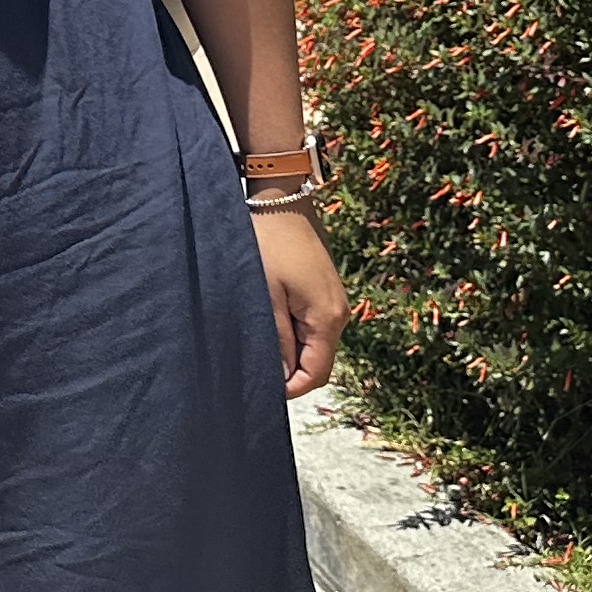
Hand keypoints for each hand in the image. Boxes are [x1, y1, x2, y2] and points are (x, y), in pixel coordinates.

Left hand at [255, 208, 346, 396]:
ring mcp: (333, 301)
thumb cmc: (268, 244)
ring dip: (290, 350)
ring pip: (314, 343)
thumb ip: (276, 338)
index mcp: (327, 318)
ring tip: (257, 344)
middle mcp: (338, 313)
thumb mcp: (265, 295)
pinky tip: (269, 323)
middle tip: (253, 369)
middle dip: (289, 371)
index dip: (291, 389)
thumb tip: (282, 376)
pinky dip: (293, 331)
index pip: (316, 373)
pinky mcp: (324, 290)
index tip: (262, 391)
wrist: (280, 200)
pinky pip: (312, 323)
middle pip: (317, 361)